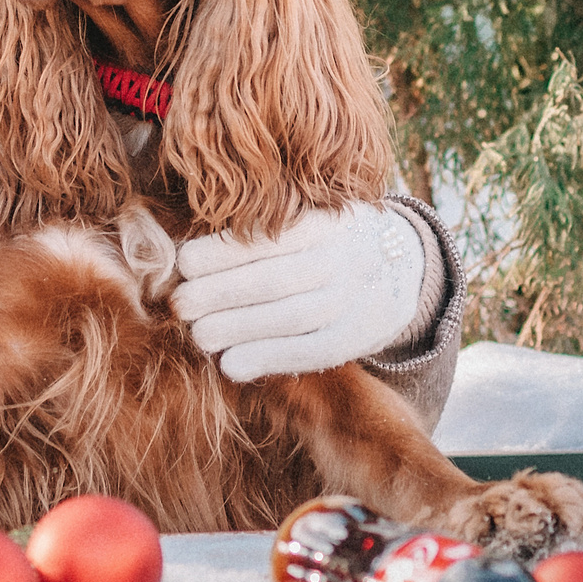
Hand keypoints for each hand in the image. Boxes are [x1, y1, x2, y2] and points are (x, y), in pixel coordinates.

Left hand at [170, 199, 423, 381]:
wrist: (401, 268)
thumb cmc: (327, 240)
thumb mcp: (309, 216)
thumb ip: (262, 228)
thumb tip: (189, 256)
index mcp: (324, 221)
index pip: (268, 237)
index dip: (222, 252)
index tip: (185, 263)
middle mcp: (342, 259)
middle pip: (274, 280)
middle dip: (220, 294)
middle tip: (180, 304)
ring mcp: (353, 300)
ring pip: (291, 318)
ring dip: (237, 329)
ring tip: (199, 335)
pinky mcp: (355, 338)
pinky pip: (310, 352)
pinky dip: (268, 359)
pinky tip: (231, 365)